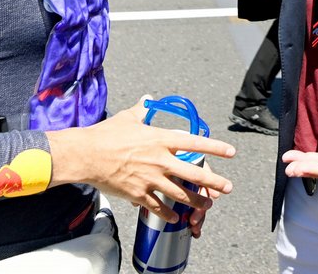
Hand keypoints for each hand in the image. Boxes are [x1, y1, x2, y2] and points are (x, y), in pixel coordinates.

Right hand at [46, 97, 234, 224]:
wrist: (86, 155)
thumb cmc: (107, 135)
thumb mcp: (129, 117)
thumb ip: (143, 109)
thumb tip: (148, 100)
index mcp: (161, 139)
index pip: (195, 143)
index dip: (216, 147)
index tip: (231, 152)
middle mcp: (161, 160)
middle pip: (194, 173)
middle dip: (214, 181)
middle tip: (227, 187)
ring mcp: (151, 179)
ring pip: (180, 194)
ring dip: (196, 201)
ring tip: (207, 204)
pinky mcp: (139, 194)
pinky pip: (158, 207)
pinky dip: (168, 213)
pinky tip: (176, 217)